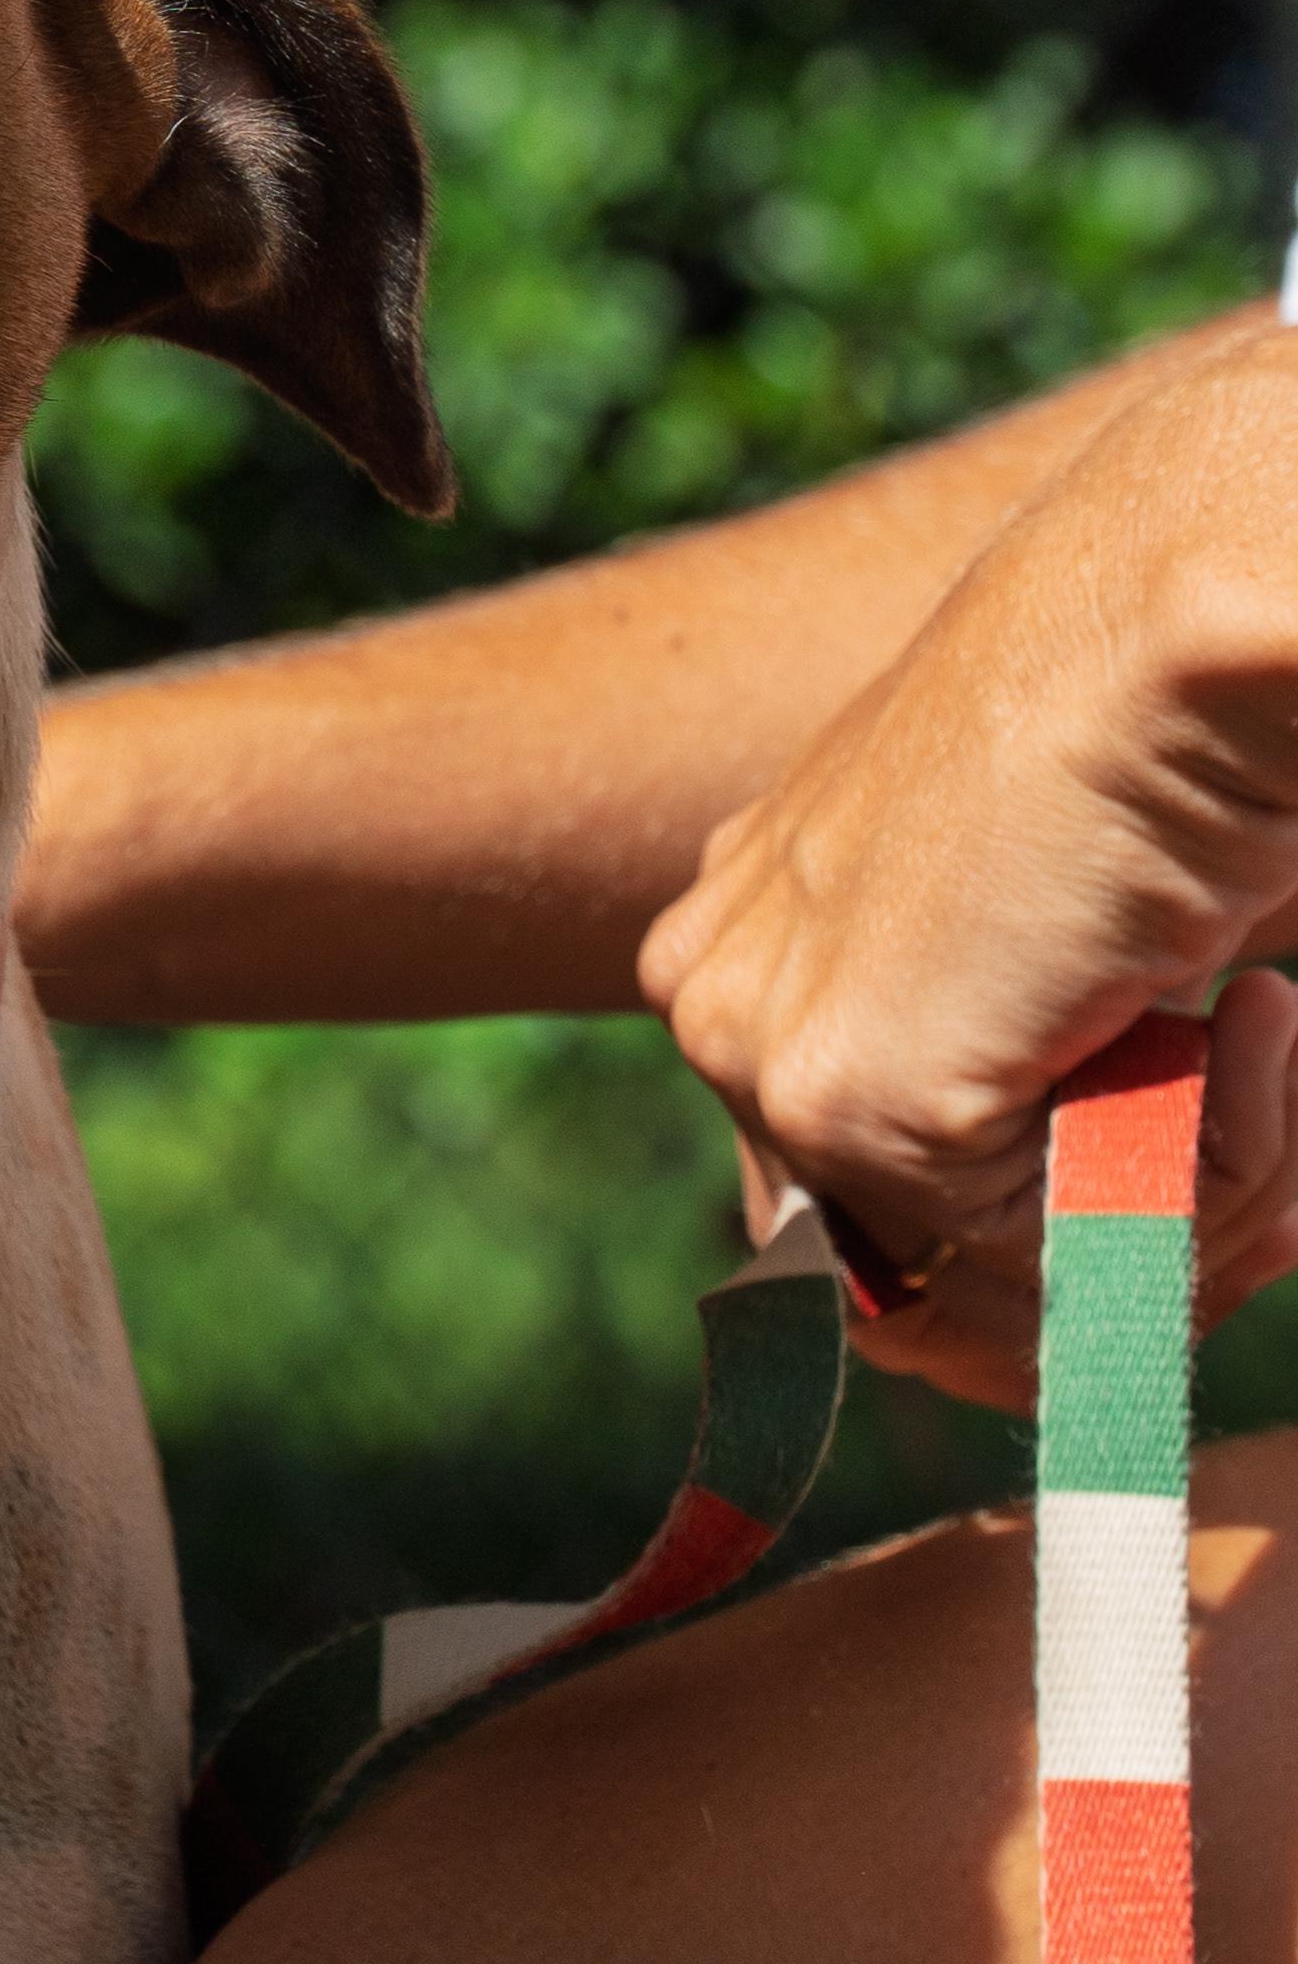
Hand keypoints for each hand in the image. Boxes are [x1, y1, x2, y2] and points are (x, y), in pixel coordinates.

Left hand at [639, 330, 1297, 1410]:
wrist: (1198, 625)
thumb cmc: (1174, 756)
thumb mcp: (1074, 955)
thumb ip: (1037, 1109)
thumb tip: (1016, 1338)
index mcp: (755, 945)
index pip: (842, 1221)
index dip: (1042, 1253)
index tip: (1181, 1168)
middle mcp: (719, 993)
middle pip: (918, 1281)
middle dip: (1126, 1243)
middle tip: (1252, 1072)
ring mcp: (759, 1049)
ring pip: (1007, 1293)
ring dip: (1192, 1210)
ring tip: (1253, 1022)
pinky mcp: (847, 1094)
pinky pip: (1061, 1270)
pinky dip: (1210, 1183)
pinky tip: (1244, 1014)